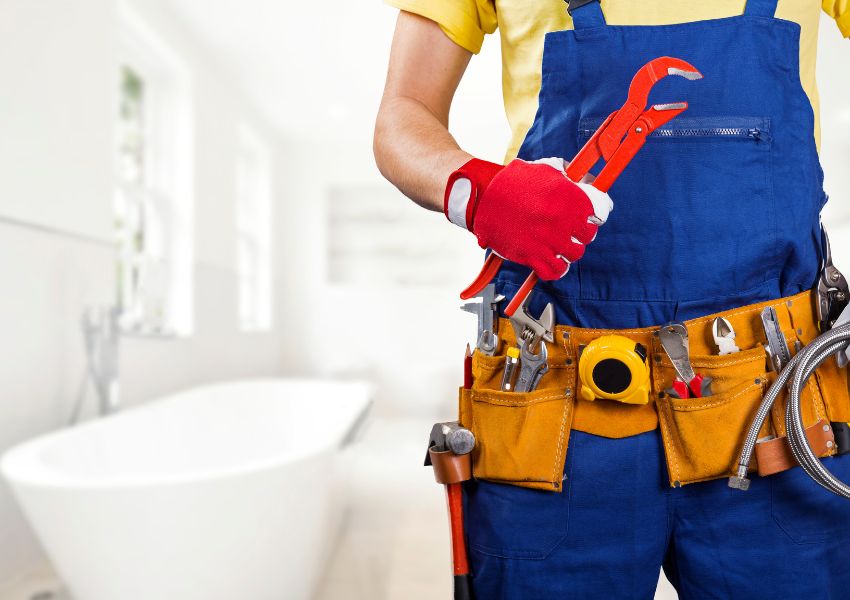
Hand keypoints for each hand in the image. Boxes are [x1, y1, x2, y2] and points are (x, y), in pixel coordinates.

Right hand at [444, 157, 612, 279]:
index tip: (585, 219)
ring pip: (574, 255)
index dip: (590, 218)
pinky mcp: (531, 256)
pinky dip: (556, 268)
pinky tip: (553, 261)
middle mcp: (561, 221)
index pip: (596, 216)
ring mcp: (547, 240)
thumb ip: (569, 177)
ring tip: (560, 245)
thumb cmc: (513, 181)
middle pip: (587, 237)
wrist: (484, 196)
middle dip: (580, 234)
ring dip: (569, 251)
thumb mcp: (545, 170)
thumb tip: (589, 182)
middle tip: (570, 232)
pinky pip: (554, 271)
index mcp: (568, 198)